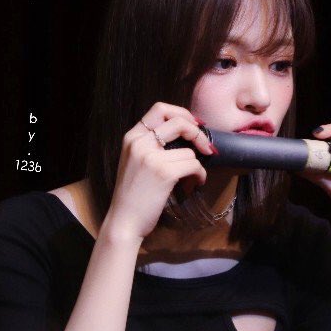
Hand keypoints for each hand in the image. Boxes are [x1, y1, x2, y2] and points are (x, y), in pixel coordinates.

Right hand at [105, 102, 213, 239]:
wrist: (123, 222)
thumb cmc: (133, 195)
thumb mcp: (134, 161)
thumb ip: (151, 145)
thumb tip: (185, 134)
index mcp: (132, 137)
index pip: (159, 109)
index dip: (182, 113)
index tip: (194, 125)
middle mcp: (139, 143)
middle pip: (178, 121)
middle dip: (198, 133)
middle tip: (206, 148)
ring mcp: (151, 157)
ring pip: (189, 150)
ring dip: (197, 164)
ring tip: (193, 177)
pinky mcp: (164, 173)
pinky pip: (193, 165)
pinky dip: (200, 175)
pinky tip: (195, 183)